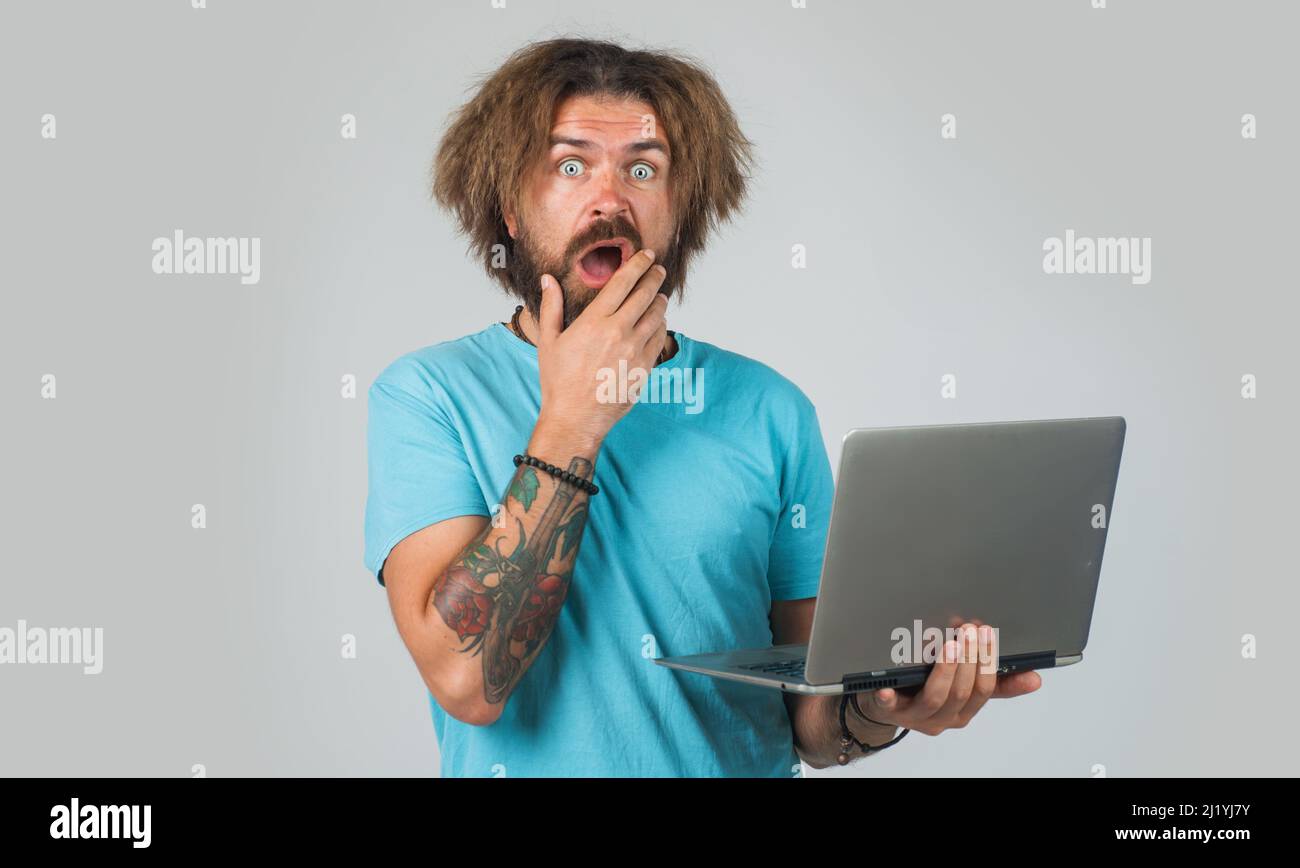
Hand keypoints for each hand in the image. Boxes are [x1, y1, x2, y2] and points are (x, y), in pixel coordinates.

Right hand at [534, 249, 668, 448]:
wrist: (576, 418)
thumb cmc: (558, 381)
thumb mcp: (548, 341)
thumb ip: (551, 307)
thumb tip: (548, 279)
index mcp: (594, 322)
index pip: (622, 283)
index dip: (637, 265)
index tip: (646, 255)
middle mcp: (617, 333)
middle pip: (645, 295)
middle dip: (654, 278)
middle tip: (658, 269)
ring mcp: (634, 351)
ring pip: (656, 316)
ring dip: (660, 301)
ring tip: (660, 295)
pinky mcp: (645, 368)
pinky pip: (659, 339)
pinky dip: (661, 326)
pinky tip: (658, 323)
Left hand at [857, 623, 1041, 736]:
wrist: (885, 708)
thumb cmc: (930, 691)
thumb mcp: (965, 688)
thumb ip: (997, 683)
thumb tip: (1035, 678)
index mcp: (964, 711)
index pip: (984, 690)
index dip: (987, 662)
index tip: (988, 634)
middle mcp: (943, 717)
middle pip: (961, 693)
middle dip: (968, 660)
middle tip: (969, 631)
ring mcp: (915, 716)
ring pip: (935, 698)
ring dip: (945, 670)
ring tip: (949, 645)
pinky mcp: (889, 710)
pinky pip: (890, 706)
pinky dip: (890, 697)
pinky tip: (890, 685)